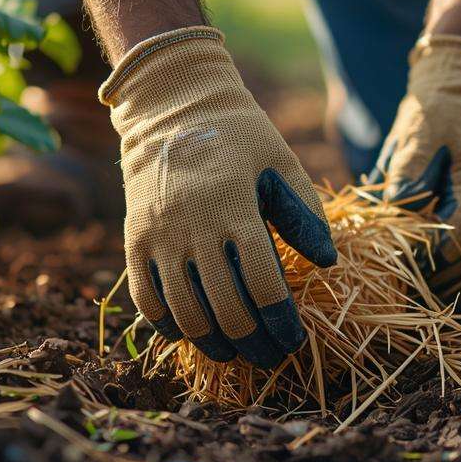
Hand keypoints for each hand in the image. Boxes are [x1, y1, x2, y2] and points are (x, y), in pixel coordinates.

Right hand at [104, 27, 336, 367]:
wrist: (170, 106)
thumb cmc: (239, 136)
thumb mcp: (281, 162)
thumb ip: (306, 212)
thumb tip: (327, 263)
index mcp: (235, 206)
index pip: (263, 284)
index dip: (282, 321)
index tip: (295, 338)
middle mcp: (193, 225)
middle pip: (225, 308)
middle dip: (254, 342)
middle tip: (271, 356)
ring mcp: (158, 236)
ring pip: (185, 314)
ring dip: (214, 343)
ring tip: (235, 351)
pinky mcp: (133, 240)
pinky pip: (147, 300)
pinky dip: (170, 326)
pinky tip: (193, 333)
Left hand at [368, 34, 460, 293]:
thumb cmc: (438, 110)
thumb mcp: (418, 133)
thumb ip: (408, 171)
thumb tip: (398, 208)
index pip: (457, 238)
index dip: (425, 257)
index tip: (393, 263)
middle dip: (424, 275)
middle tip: (386, 282)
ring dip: (430, 278)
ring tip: (393, 285)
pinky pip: (458, 258)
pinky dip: (435, 269)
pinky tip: (404, 273)